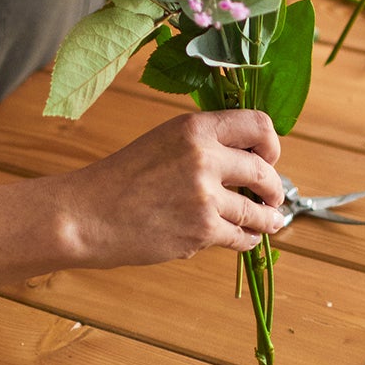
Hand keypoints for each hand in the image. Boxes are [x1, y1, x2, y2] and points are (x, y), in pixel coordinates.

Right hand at [58, 109, 284, 265]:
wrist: (91, 213)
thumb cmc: (124, 177)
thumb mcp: (165, 139)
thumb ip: (204, 143)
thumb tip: (247, 156)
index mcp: (195, 127)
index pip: (258, 124)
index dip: (270, 144)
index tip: (268, 157)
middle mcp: (204, 157)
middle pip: (264, 171)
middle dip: (273, 187)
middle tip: (272, 196)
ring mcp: (204, 196)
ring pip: (258, 210)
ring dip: (268, 218)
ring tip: (270, 220)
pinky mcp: (201, 231)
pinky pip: (242, 237)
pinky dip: (248, 240)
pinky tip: (245, 237)